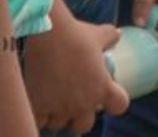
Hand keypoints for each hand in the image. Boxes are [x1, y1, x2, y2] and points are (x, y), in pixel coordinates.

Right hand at [21, 9, 126, 133]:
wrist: (47, 33)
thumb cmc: (75, 33)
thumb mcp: (98, 34)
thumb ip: (110, 37)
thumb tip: (117, 35)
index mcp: (102, 88)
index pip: (119, 105)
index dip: (114, 101)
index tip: (105, 94)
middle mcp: (83, 103)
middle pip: (84, 124)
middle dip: (79, 116)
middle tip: (72, 101)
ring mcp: (61, 107)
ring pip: (59, 124)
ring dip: (57, 115)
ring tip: (52, 99)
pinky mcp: (39, 106)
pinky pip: (40, 122)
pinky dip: (39, 115)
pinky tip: (38, 102)